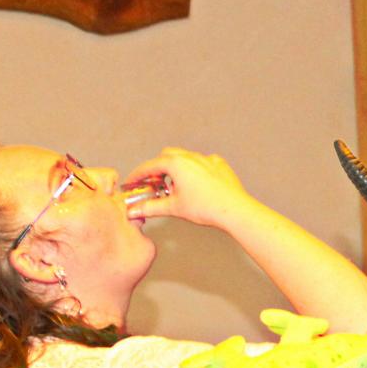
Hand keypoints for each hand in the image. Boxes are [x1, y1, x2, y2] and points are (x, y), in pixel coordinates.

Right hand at [121, 148, 251, 228]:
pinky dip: (195, 170)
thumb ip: (151, 207)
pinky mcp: (220, 165)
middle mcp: (191, 157)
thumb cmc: (206, 208)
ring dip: (177, 168)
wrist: (234, 210)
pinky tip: (196, 183)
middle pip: (166, 157)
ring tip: (176, 186)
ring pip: (185, 157)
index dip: (138, 175)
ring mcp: (207, 159)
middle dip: (158, 168)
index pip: (149, 166)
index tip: (132, 182)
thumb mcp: (173, 207)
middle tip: (155, 184)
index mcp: (176, 163)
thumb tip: (134, 211)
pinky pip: (203, 162)